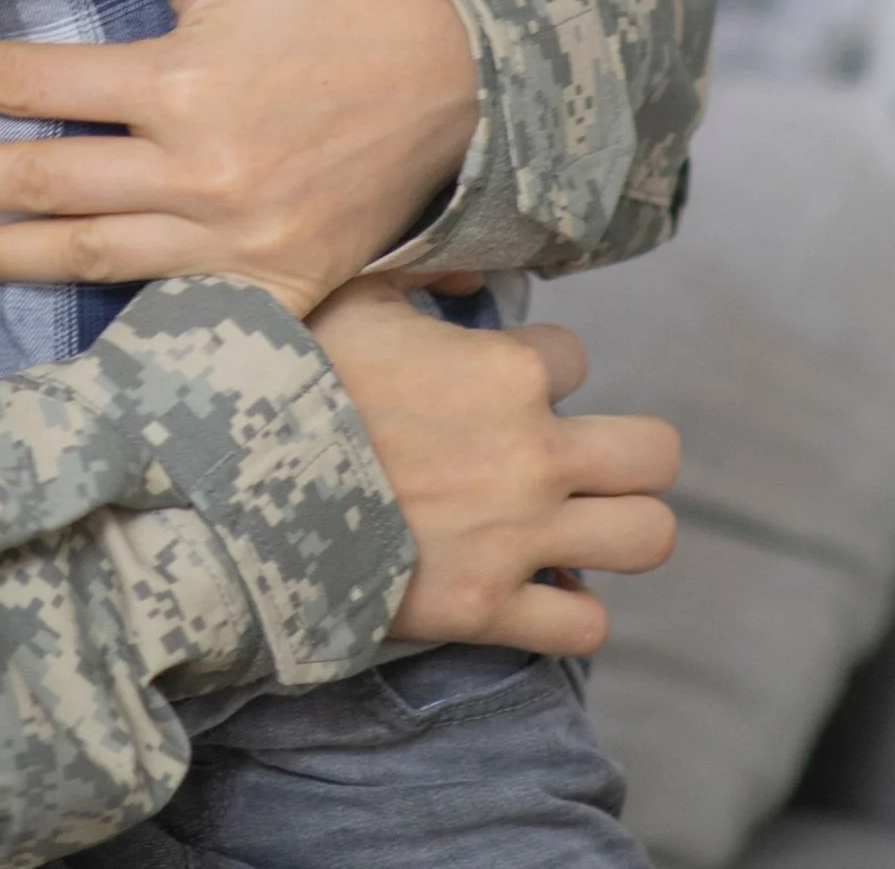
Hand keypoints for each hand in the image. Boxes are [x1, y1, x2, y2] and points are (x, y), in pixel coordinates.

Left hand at [0, 0, 478, 318]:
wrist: (471, 73)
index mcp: (182, 83)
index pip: (28, 83)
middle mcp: (203, 175)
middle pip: (40, 183)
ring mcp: (242, 246)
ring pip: (88, 258)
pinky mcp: (280, 288)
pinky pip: (172, 309)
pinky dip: (104, 317)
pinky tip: (40, 325)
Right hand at [311, 278, 677, 655]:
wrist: (238, 482)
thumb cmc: (291, 378)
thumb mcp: (345, 295)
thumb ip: (416, 269)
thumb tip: (472, 272)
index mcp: (504, 370)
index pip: (575, 355)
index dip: (538, 364)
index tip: (496, 380)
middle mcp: (532, 453)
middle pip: (656, 453)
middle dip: (624, 451)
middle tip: (574, 455)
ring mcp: (518, 536)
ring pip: (648, 536)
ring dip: (617, 526)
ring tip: (575, 520)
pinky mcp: (490, 607)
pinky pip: (585, 625)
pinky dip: (567, 608)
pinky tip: (535, 584)